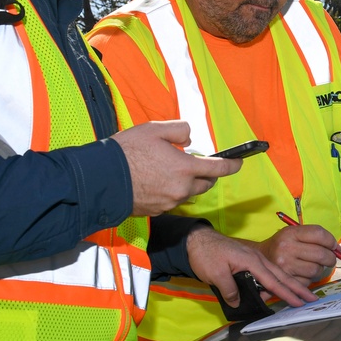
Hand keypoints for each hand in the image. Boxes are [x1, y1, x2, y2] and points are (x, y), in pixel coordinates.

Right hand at [112, 120, 240, 215]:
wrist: (101, 179)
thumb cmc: (127, 152)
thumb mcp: (155, 129)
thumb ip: (179, 131)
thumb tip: (189, 140)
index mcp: (185, 168)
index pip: (218, 168)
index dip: (232, 165)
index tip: (239, 163)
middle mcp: (181, 189)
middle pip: (205, 184)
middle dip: (206, 174)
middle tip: (196, 164)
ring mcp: (169, 202)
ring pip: (188, 193)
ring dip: (187, 183)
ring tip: (170, 170)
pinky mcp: (157, 211)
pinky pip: (172, 201)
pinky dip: (171, 192)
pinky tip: (156, 182)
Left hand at [186, 226, 317, 308]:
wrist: (197, 240)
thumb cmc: (206, 255)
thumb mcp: (215, 274)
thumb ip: (229, 289)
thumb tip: (239, 303)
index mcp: (251, 261)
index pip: (272, 280)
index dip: (287, 293)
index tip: (300, 302)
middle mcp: (257, 259)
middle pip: (281, 275)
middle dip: (297, 287)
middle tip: (312, 298)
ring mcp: (254, 259)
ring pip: (276, 273)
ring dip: (290, 284)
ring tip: (302, 293)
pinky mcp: (249, 260)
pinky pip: (267, 272)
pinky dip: (277, 280)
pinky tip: (279, 287)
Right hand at [258, 224, 339, 285]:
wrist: (259, 258)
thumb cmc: (281, 245)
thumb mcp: (293, 233)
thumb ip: (314, 236)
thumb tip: (336, 248)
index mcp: (291, 233)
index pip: (319, 234)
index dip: (331, 241)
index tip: (333, 246)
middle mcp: (287, 248)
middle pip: (321, 254)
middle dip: (330, 258)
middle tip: (330, 259)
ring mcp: (285, 265)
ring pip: (316, 270)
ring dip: (319, 269)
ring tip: (314, 266)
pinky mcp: (285, 280)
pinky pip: (308, 282)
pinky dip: (309, 279)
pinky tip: (304, 274)